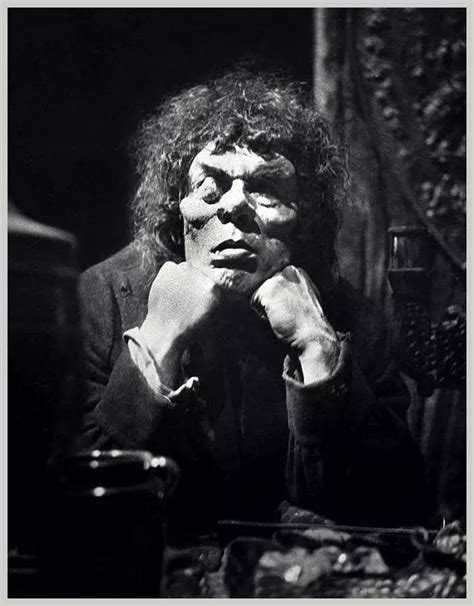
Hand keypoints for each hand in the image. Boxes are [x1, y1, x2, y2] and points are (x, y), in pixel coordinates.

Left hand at [140, 261, 222, 386]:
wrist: (166, 331)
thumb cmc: (187, 327)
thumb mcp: (210, 314)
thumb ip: (211, 296)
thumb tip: (208, 286)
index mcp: (213, 288)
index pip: (209, 281)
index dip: (200, 289)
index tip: (193, 297)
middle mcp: (201, 276)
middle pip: (196, 272)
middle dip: (191, 281)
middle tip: (183, 296)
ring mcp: (184, 271)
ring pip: (183, 268)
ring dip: (180, 277)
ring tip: (174, 295)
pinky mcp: (169, 269)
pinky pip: (169, 267)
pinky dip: (167, 275)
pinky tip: (166, 290)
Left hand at [251, 265, 340, 382]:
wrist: (312, 335)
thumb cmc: (309, 323)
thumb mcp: (306, 297)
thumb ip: (293, 289)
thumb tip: (278, 292)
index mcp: (297, 271)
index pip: (276, 283)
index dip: (281, 300)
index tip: (293, 309)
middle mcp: (288, 270)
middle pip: (267, 287)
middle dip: (273, 302)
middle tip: (289, 314)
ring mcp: (277, 279)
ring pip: (260, 295)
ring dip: (267, 308)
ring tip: (284, 316)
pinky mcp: (267, 290)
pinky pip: (254, 303)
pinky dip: (262, 315)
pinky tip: (278, 318)